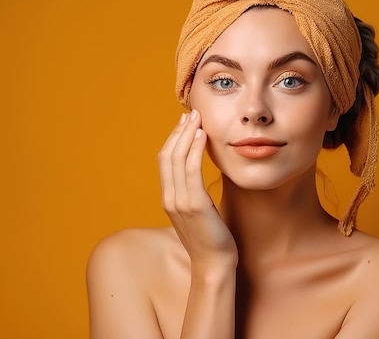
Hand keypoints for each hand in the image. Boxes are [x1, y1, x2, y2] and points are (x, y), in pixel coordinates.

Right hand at [158, 110, 237, 269]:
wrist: (213, 264)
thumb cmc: (211, 239)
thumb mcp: (198, 212)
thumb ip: (193, 194)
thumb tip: (199, 176)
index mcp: (168, 198)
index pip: (165, 160)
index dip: (173, 138)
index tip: (185, 122)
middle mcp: (169, 198)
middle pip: (167, 155)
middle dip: (178, 131)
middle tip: (192, 113)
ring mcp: (179, 201)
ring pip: (177, 159)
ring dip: (186, 135)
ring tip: (197, 118)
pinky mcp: (194, 205)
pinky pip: (191, 171)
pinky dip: (195, 150)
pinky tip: (203, 136)